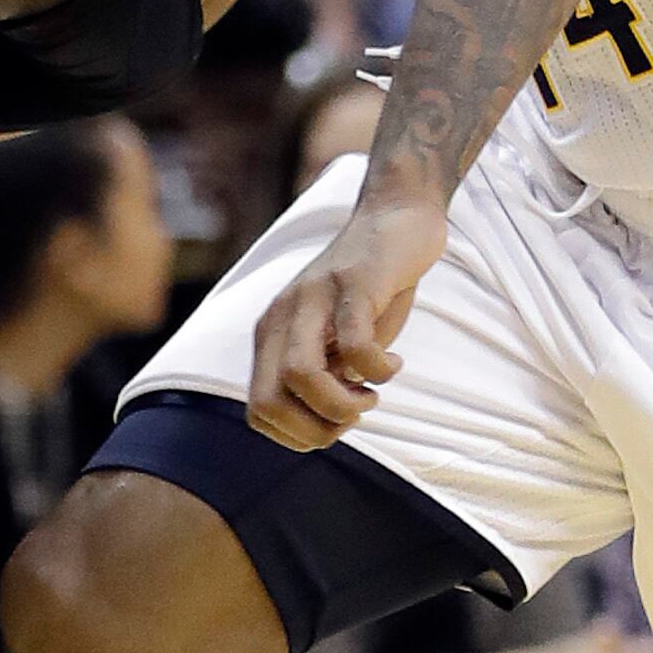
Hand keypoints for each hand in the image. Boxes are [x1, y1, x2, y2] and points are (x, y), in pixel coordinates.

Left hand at [245, 190, 442, 449]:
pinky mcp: (352, 283)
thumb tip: (322, 425)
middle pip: (270, 403)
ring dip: (344, 405)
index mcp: (271, 335)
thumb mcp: (334, 339)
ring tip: (373, 393)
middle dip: (317, 430)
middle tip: (355, 414)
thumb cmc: (366, 290)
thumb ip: (322, 376)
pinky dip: (377, 370)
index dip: (299, 436)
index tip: (336, 423)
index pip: (258, 412)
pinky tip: (394, 363)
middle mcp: (282, 316)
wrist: (394, 216)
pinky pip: (355, 344)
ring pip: (302, 375)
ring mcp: (313, 297)